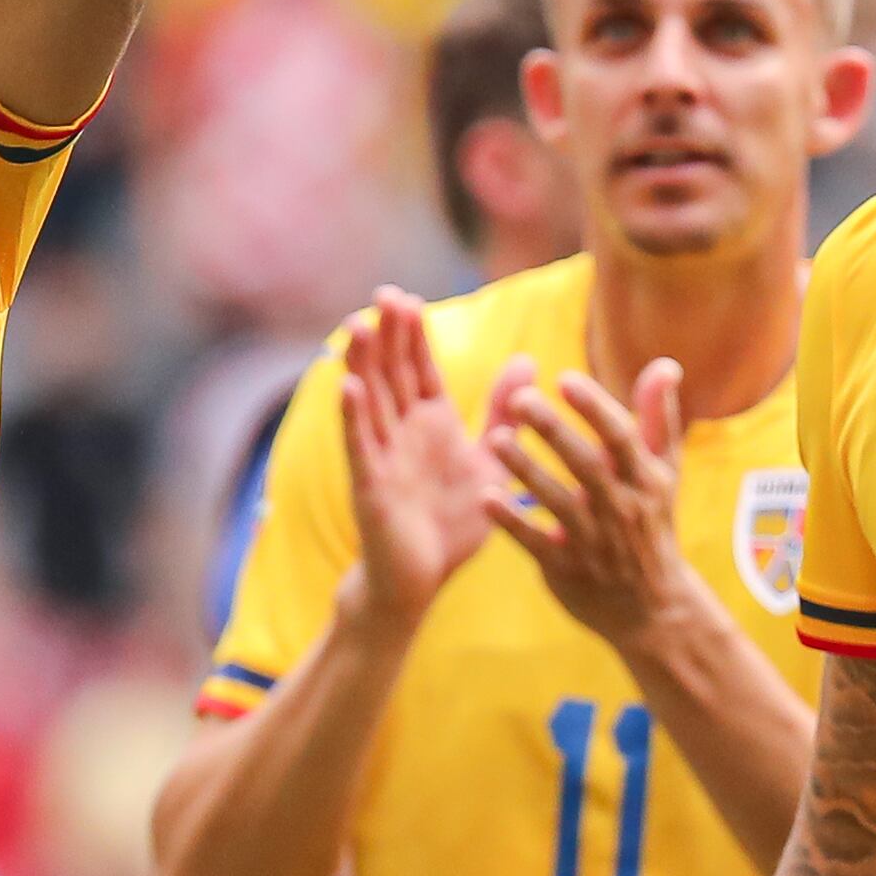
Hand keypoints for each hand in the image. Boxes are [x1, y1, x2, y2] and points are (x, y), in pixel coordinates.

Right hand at [329, 294, 498, 630]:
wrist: (423, 581)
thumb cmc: (452, 524)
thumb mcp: (489, 461)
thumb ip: (503, 413)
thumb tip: (527, 362)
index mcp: (431, 423)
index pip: (418, 367)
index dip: (411, 333)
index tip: (406, 298)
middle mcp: (403, 432)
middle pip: (391, 373)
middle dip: (387, 336)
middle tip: (383, 295)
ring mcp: (383, 456)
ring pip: (370, 401)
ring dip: (362, 366)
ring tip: (358, 327)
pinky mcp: (371, 486)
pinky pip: (360, 446)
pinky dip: (353, 417)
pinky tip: (348, 388)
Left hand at [486, 357, 696, 653]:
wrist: (654, 609)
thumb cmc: (653, 525)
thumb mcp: (664, 474)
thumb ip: (658, 418)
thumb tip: (665, 364)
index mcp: (645, 480)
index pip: (621, 437)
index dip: (594, 408)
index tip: (565, 379)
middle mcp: (621, 508)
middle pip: (585, 464)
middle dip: (553, 431)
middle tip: (518, 399)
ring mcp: (593, 541)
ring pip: (556, 500)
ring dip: (525, 469)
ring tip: (494, 438)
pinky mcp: (566, 569)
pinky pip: (534, 541)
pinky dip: (511, 521)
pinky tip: (485, 498)